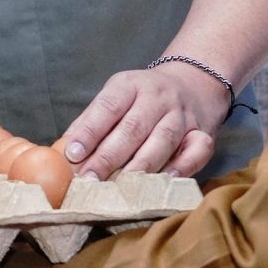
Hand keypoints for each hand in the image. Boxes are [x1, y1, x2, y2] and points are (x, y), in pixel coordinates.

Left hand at [58, 61, 232, 180]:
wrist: (194, 81)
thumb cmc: (142, 97)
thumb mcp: (116, 96)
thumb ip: (91, 122)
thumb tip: (63, 154)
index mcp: (130, 85)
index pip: (107, 107)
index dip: (89, 132)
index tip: (72, 155)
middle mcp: (158, 97)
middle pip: (133, 128)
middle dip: (109, 157)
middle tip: (89, 180)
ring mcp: (183, 115)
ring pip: (163, 140)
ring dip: (141, 166)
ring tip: (122, 186)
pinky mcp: (204, 132)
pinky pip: (198, 150)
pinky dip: (183, 166)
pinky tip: (165, 180)